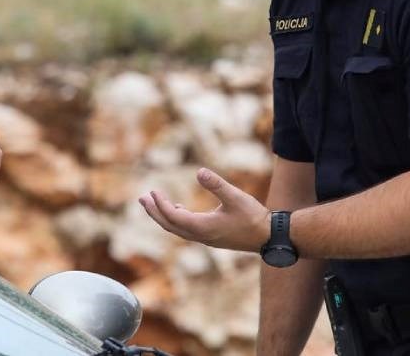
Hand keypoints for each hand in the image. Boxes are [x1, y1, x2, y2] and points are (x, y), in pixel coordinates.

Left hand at [139, 167, 271, 251]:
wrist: (269, 237)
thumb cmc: (253, 217)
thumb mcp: (235, 197)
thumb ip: (217, 184)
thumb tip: (199, 171)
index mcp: (203, 227)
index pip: (173, 217)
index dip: (160, 205)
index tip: (152, 191)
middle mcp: (200, 236)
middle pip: (170, 226)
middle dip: (154, 212)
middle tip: (141, 199)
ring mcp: (205, 238)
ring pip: (177, 228)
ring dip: (163, 216)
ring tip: (152, 203)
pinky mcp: (211, 237)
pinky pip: (187, 229)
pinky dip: (177, 219)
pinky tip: (178, 208)